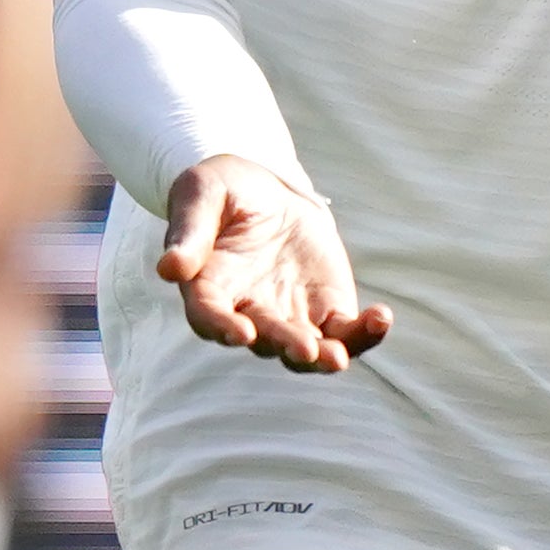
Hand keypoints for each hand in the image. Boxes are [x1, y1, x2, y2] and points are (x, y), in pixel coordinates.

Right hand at [160, 155, 391, 371]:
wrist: (262, 190)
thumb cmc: (220, 191)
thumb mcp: (199, 196)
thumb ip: (189, 232)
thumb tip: (168, 268)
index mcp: (208, 289)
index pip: (209, 316)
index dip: (221, 327)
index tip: (239, 332)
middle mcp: (246, 313)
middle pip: (263, 339)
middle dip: (284, 345)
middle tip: (303, 349)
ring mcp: (288, 316)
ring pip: (305, 349)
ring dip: (324, 357)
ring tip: (340, 358)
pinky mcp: (325, 310)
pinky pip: (344, 331)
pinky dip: (363, 333)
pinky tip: (381, 318)